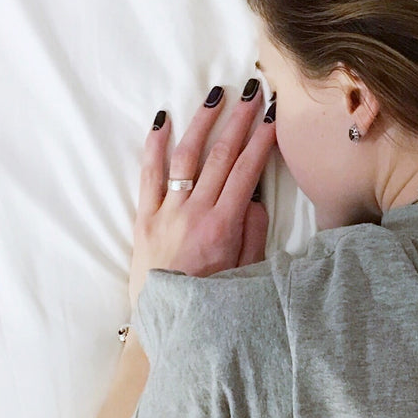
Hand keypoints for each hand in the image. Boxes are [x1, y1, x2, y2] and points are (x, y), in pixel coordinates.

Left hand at [128, 82, 272, 311]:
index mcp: (223, 226)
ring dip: (202, 123)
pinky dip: (154, 145)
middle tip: (252, 92)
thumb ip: (253, 232)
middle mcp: (194, 212)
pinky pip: (148, 175)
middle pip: (221, 155)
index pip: (247, 170)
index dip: (262, 139)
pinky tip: (163, 121)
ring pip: (186, 157)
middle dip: (239, 119)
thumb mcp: (245, 273)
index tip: (273, 115)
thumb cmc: (210, 303)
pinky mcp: (144, 217)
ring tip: (215, 96)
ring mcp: (167, 212)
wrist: (164, 325)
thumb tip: (257, 197)